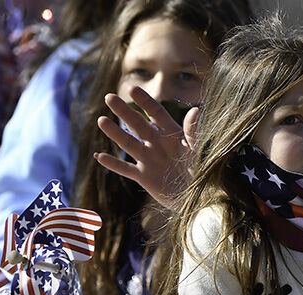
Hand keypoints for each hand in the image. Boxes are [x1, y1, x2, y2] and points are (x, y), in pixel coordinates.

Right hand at [95, 86, 197, 208]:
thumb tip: (195, 110)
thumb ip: (194, 131)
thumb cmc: (202, 171)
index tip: (132, 89)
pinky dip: (113, 164)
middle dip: (123, 111)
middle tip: (109, 97)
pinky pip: (125, 169)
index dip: (144, 101)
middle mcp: (157, 144)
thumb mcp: (198, 150)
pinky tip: (99, 156)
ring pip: (128, 143)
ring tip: (101, 120)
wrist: (199, 197)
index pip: (155, 113)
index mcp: (171, 134)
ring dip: (114, 133)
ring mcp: (149, 160)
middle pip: (137, 124)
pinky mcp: (144, 177)